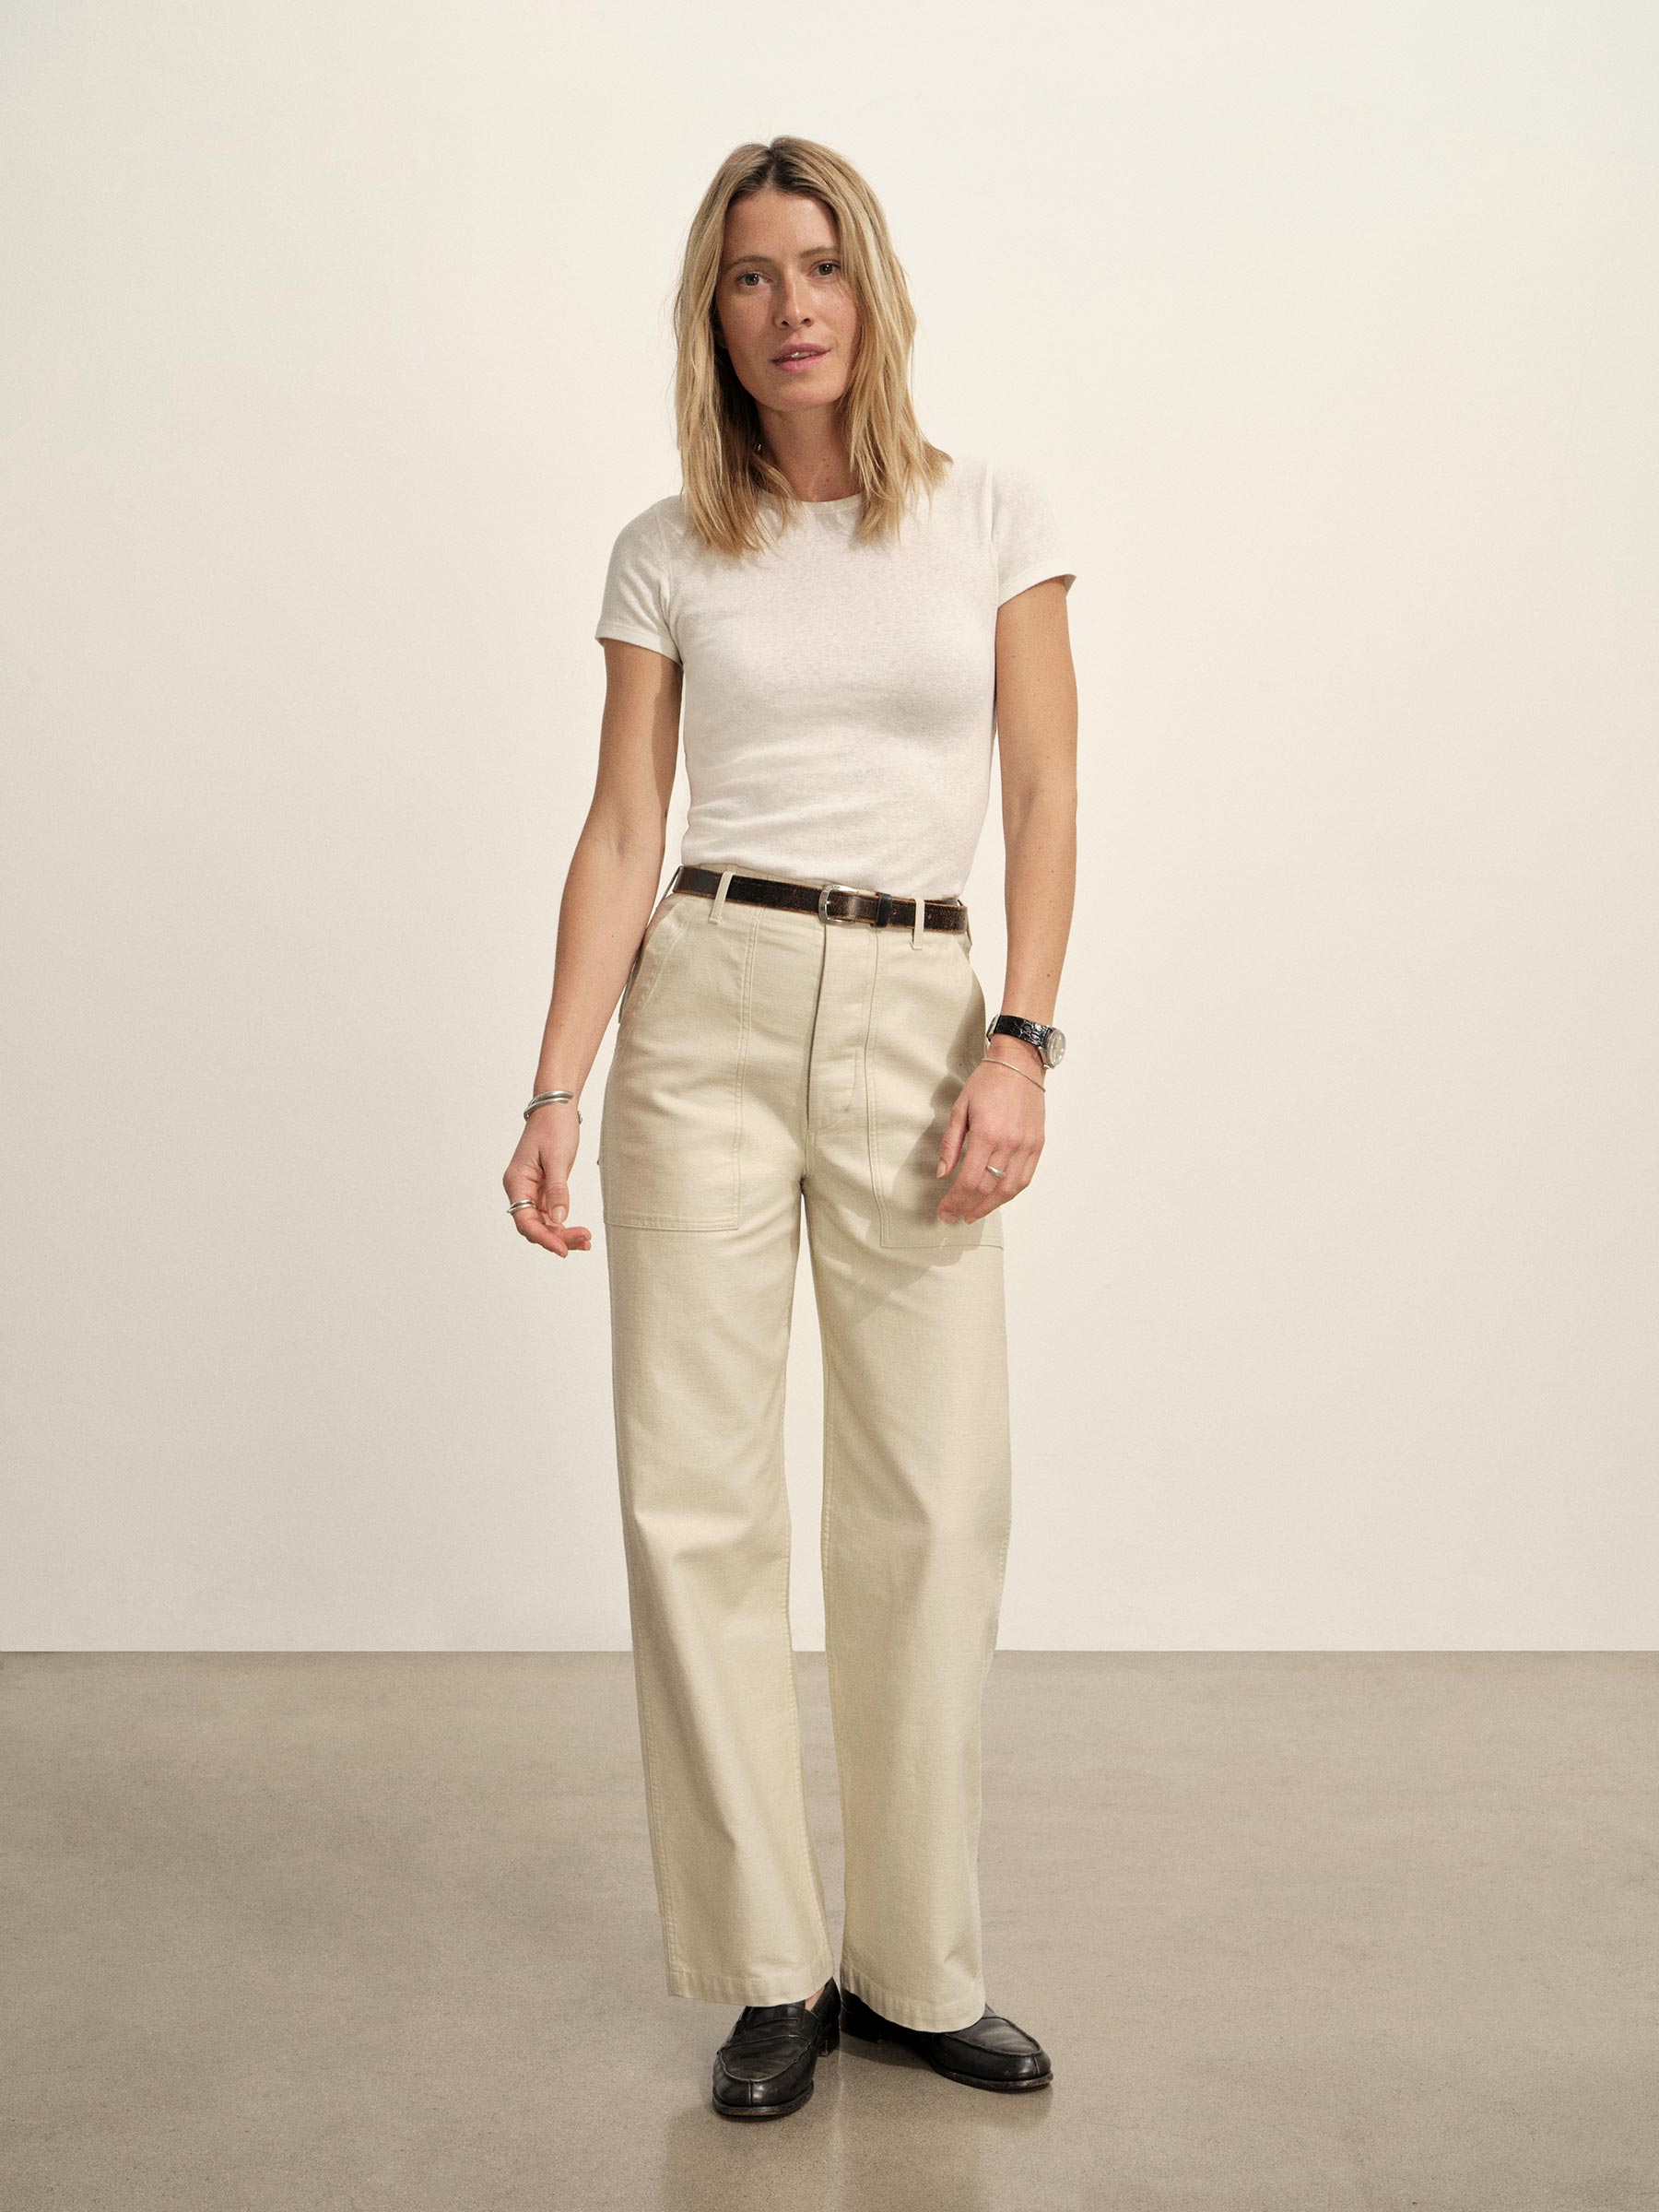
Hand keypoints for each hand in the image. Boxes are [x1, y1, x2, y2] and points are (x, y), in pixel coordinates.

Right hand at [503, 1106, 592, 1256]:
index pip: (525, 1220)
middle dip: (557, 1238)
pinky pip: (551, 1214)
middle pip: (534, 1226)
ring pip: (543, 1223)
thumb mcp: (558, 1158)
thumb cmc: (554, 1127)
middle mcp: (520, 1189)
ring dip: (562, 1234)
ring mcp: (531, 1191)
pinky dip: (564, 1224)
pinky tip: (580, 1232)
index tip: (562, 1249)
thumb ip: (558, 1190)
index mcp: (517, 1182)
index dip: (543, 1238)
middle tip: (584, 1242)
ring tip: (586, 1241)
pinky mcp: (544, 1189)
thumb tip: (560, 1219)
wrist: (556, 1108)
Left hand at [934, 1048, 1044, 1225]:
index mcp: (987, 1134)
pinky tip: (996, 1198)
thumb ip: (950, 1144)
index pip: (968, 1181)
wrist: (1019, 1064)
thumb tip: (942, 1173)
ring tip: (973, 1213)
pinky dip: (1010, 1193)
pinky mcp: (1037, 1144)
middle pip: (987, 1189)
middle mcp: (1009, 1143)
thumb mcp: (960, 1109)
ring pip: (1009, 1189)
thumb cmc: (987, 1082)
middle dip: (968, 1208)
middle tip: (954, 1217)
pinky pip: (1025, 1178)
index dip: (955, 1202)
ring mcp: (1026, 1145)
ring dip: (990, 1206)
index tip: (945, 1212)